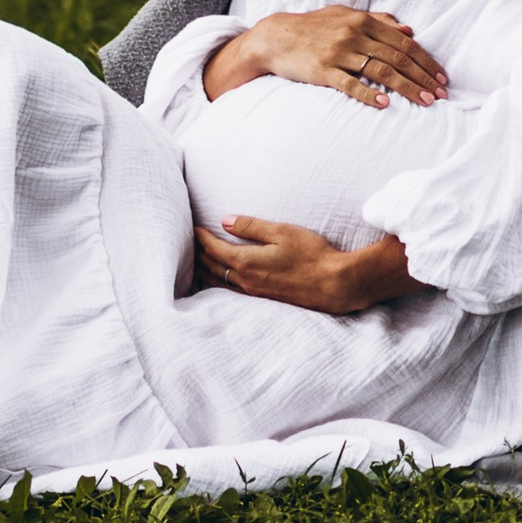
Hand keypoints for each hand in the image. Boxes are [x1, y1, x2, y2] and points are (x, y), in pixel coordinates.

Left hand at [192, 216, 412, 313]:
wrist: (334, 285)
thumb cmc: (311, 254)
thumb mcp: (281, 231)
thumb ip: (251, 227)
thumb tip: (224, 221)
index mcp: (247, 263)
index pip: (214, 250)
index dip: (201, 239)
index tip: (192, 228)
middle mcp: (246, 282)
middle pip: (212, 269)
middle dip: (198, 255)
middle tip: (187, 243)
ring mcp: (254, 295)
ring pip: (219, 283)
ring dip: (205, 272)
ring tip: (196, 262)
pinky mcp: (263, 301)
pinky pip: (231, 293)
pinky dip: (219, 283)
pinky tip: (219, 279)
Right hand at [201, 6, 446, 106]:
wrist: (278, 37)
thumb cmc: (315, 26)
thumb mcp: (345, 15)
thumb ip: (378, 20)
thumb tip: (409, 29)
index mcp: (361, 20)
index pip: (403, 42)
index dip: (425, 60)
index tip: (441, 77)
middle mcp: (353, 34)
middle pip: (397, 57)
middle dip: (423, 77)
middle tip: (441, 94)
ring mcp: (338, 53)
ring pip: (381, 71)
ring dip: (406, 88)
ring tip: (425, 102)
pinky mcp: (324, 71)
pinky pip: (351, 84)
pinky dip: (369, 95)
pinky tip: (385, 105)